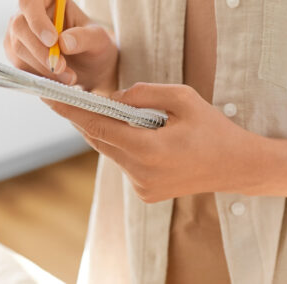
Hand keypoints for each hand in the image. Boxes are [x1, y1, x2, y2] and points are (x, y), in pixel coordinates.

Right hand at [3, 0, 117, 92]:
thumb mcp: (98, 39)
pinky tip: (58, 78)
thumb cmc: (93, 44)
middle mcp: (27, 12)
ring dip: (43, 67)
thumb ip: (84, 37)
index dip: (37, 21)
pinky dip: (39, 75)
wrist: (89, 65)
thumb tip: (64, 42)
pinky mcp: (15, 52)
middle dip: (40, 51)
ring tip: (68, 76)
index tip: (52, 41)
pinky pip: (20, 65)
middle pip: (19, 26)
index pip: (30, 1)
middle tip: (61, 67)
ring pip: (18, 49)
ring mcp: (18, 32)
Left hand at [45, 82, 263, 202]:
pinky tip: (129, 130)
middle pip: (99, 140)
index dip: (71, 110)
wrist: (238, 166)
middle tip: (65, 95)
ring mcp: (142, 187)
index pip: (99, 127)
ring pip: (110, 152)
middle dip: (83, 117)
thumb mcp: (183, 98)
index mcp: (150, 149)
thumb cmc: (214, 128)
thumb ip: (144, 93)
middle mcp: (141, 173)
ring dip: (104, 131)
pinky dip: (121, 145)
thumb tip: (111, 98)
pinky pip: (124, 163)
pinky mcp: (145, 193)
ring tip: (97, 107)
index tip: (48, 96)